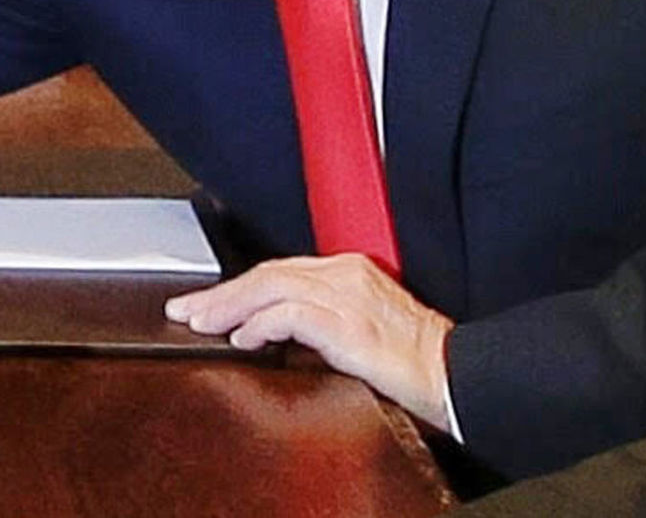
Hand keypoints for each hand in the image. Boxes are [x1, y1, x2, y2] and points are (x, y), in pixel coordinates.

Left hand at [165, 255, 454, 430]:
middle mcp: (346, 275)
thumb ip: (321, 321)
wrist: (460, 375)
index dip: (238, 286)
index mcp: (349, 271)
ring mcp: (348, 296)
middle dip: (220, 291)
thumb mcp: (362, 330)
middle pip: (267, 273)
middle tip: (185, 309)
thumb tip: (271, 332)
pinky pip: (291, 314)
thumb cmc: (418, 361)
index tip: (206, 301)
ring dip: (229, 304)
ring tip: (201, 321)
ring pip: (271, 287)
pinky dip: (261, 323)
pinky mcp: (350, 324)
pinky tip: (244, 338)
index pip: (279, 270)